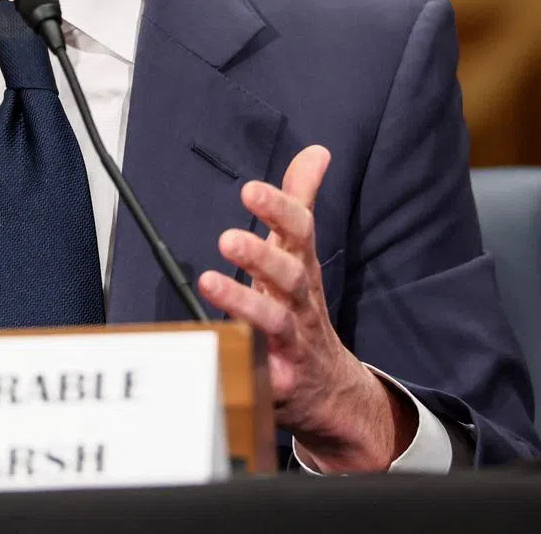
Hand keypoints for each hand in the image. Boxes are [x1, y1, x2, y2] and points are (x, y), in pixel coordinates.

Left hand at [197, 145, 414, 472]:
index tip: (251, 189)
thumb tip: (316, 151)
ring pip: (273, 323)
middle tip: (228, 238)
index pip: (299, 232)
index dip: (279, 210)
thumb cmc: (300, 305)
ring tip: (210, 282)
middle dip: (261, 257)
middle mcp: (299, 302)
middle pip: (289, 277)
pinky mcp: (276, 382)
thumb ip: (300, 201)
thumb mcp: (301, 253)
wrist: (329, 388)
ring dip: (243, 303)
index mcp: (301, 266)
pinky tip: (214, 343)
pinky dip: (239, 358)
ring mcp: (291, 343)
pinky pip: (257, 372)